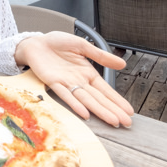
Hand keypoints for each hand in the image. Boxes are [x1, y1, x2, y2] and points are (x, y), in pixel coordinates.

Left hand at [15, 32, 133, 127]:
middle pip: (99, 98)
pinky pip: (65, 95)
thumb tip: (122, 63)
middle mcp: (79, 81)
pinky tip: (85, 113)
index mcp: (88, 73)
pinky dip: (75, 104)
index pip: (106, 90)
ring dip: (99, 111)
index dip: (118, 101)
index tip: (129, 112)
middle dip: (113, 110)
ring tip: (112, 121)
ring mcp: (67, 83)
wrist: (36, 42)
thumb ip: (100, 56)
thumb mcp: (82, 46)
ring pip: (86, 100)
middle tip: (126, 123)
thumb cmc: (58, 43)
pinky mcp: (53, 83)